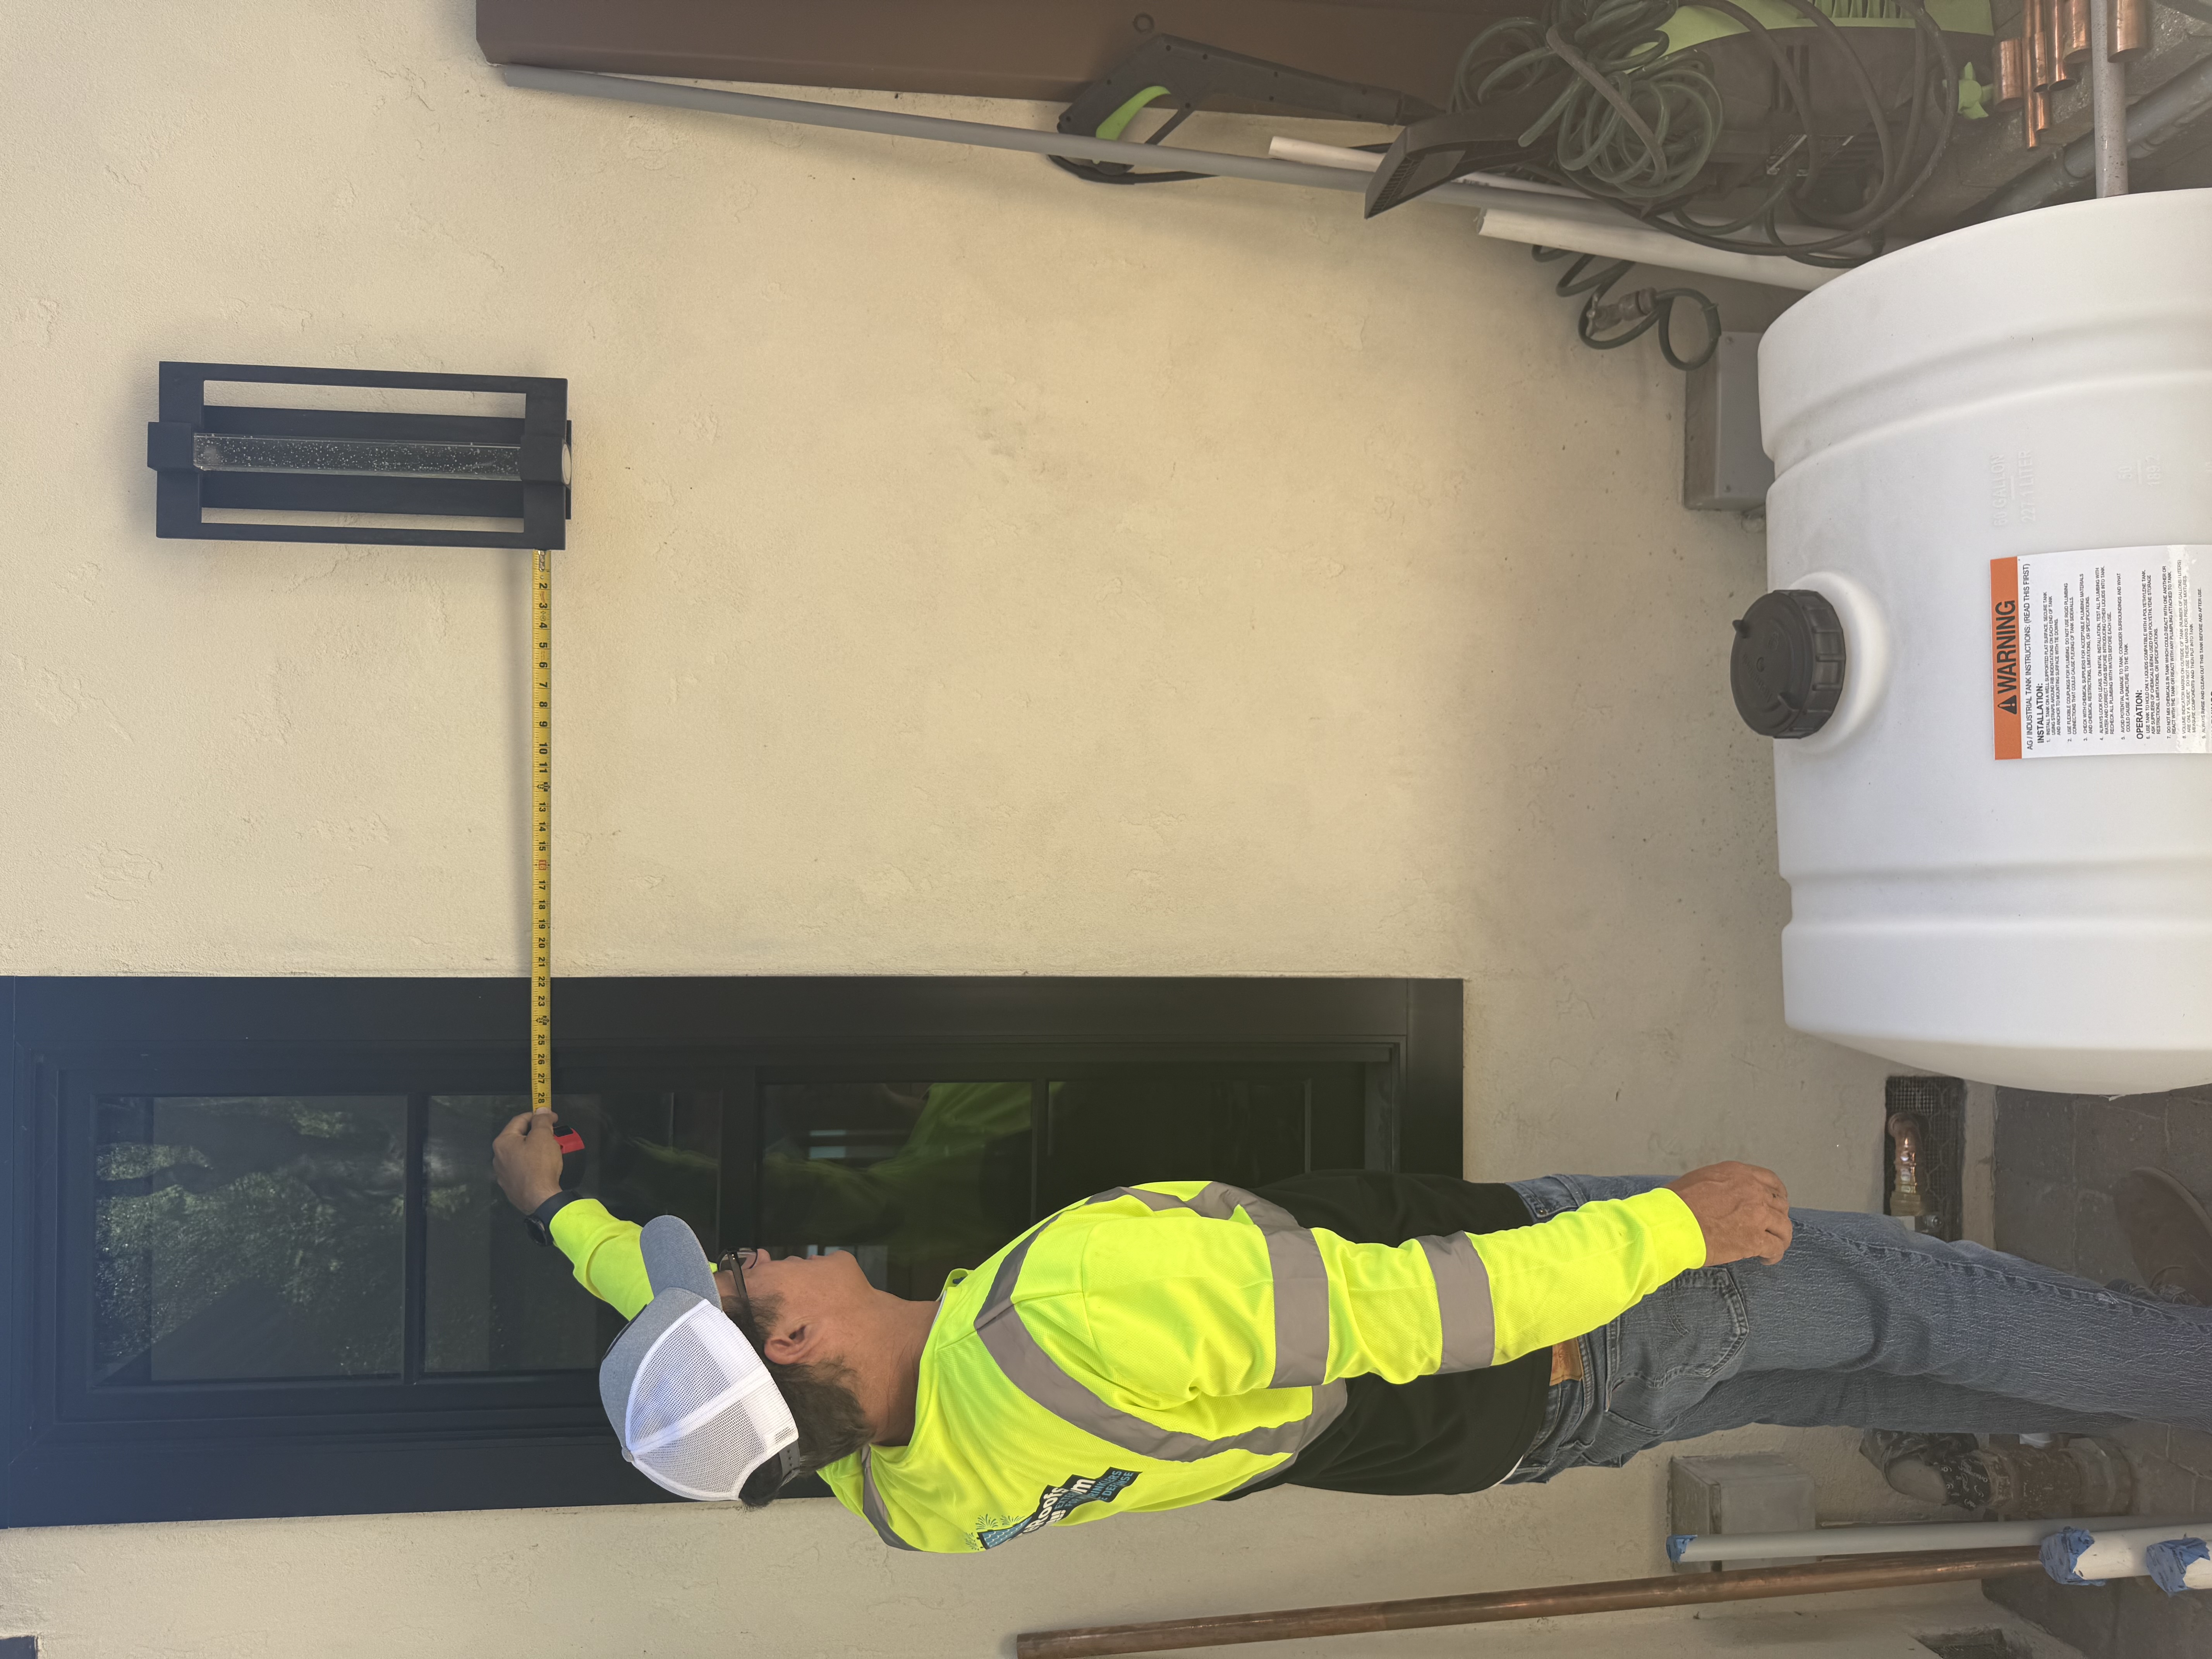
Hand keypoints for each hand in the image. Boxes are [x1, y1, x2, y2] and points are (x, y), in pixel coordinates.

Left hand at [492, 1110, 565, 1214]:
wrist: (540, 1199)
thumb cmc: (540, 1165)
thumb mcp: (543, 1137)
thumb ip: (541, 1120)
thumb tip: (541, 1110)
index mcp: (502, 1142)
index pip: (519, 1120)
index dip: (538, 1115)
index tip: (553, 1118)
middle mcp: (497, 1157)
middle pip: (518, 1137)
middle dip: (536, 1133)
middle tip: (552, 1135)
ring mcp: (502, 1174)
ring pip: (519, 1154)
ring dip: (533, 1149)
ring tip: (549, 1151)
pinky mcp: (510, 1187)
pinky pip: (521, 1169)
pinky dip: (530, 1164)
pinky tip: (541, 1167)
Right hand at [1667, 1162, 1792, 1265]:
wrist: (1672, 1224)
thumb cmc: (1676, 1204)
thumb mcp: (1700, 1180)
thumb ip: (1721, 1186)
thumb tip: (1723, 1197)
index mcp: (1738, 1173)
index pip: (1770, 1180)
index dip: (1776, 1195)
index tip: (1773, 1205)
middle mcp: (1753, 1191)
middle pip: (1780, 1205)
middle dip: (1777, 1217)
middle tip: (1769, 1229)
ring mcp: (1757, 1215)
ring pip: (1784, 1227)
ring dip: (1779, 1238)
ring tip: (1771, 1248)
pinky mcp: (1755, 1240)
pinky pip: (1776, 1248)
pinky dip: (1774, 1255)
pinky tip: (1765, 1259)